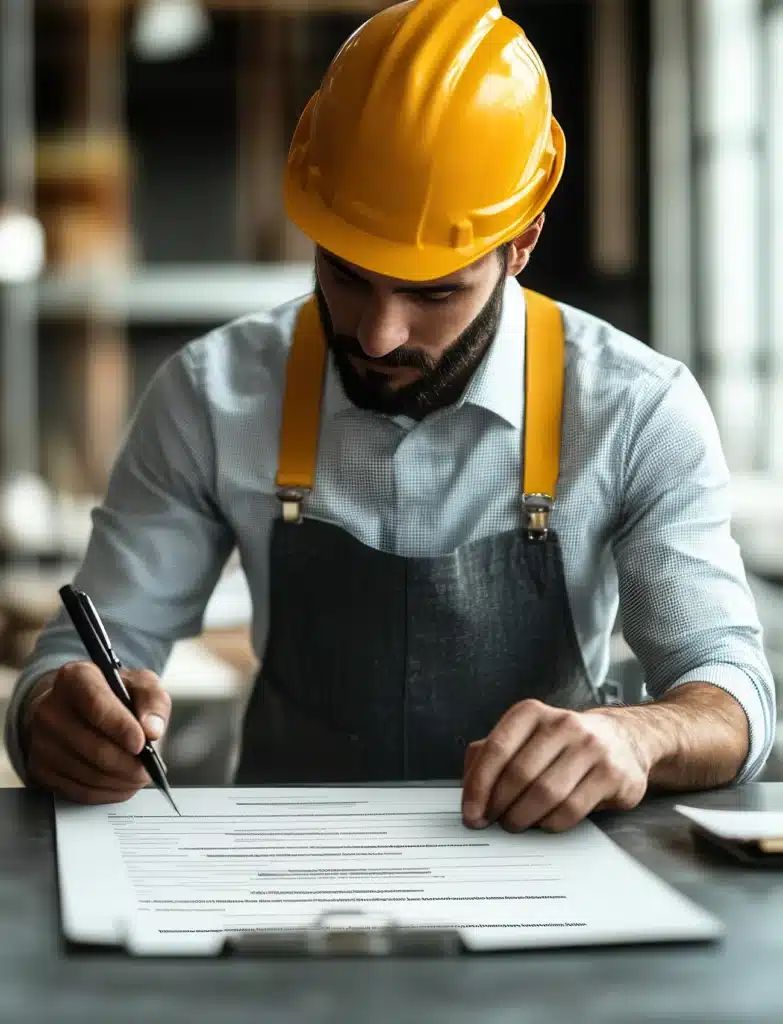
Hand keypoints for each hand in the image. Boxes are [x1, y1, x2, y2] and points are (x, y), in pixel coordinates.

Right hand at [24, 661, 171, 804]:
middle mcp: (50, 708)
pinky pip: (79, 791)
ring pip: (89, 774)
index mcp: (75, 678)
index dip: (121, 728)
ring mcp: (41, 741)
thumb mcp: (140, 684)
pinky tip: (121, 783)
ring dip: (121, 781)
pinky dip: (107, 792)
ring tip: (138, 775)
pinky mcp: (40, 769)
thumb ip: (153, 700)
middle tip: (149, 769)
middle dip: (130, 764)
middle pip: (95, 747)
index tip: (141, 743)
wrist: (78, 708)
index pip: (96, 705)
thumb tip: (152, 730)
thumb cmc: (113, 694)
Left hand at [461, 700, 648, 832]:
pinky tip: (544, 822)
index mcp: (532, 713)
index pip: (496, 749)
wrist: (623, 740)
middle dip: (499, 806)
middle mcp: (563, 723)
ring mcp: (591, 747)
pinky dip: (550, 823)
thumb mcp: (524, 738)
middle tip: (493, 822)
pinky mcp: (612, 773)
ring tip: (515, 824)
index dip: (478, 786)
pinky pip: (571, 809)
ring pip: (545, 793)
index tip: (471, 813)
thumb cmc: (561, 744)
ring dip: (523, 817)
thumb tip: (469, 791)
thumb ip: (490, 755)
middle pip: (519, 774)